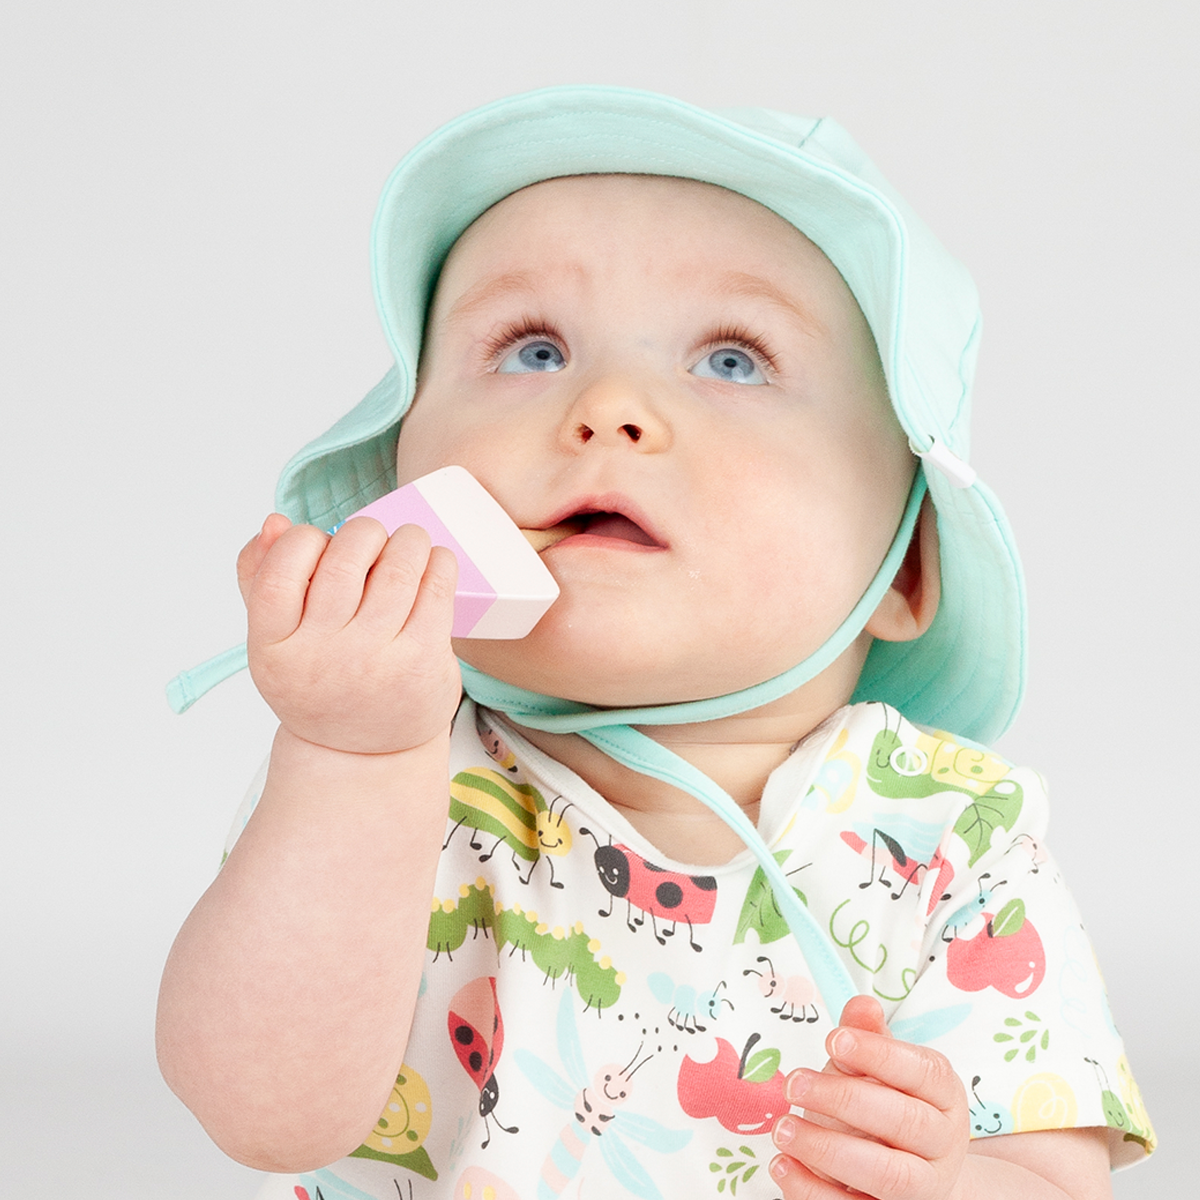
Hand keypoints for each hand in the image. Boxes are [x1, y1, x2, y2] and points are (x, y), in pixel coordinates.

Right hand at [237, 513, 461, 754]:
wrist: (365, 754)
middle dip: (364, 533)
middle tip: (373, 540)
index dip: (303, 541)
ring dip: (408, 540)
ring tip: (408, 545)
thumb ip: (259, 578)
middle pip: (344, 558)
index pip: (280, 570)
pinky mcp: (422, 662)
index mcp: (273, 649)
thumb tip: (274, 524)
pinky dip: (438, 561)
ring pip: (397, 566)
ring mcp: (375, 662)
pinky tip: (432, 564)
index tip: (321, 545)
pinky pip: (436, 587)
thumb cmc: (319, 682)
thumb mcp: (275, 642)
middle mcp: (322, 658)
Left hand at [770, 996, 968, 1198]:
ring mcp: (922, 1189)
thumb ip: (867, 1036)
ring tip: (782, 1128)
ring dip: (827, 1149)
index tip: (834, 1040)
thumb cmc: (884, 1108)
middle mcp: (941, 1145)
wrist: (907, 1175)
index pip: (924, 1072)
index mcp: (943, 1095)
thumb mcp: (877, 1068)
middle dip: (844, 1099)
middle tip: (793, 1082)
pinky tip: (782, 1164)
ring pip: (887, 1175)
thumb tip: (861, 1005)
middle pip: (904, 1122)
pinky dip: (813, 1190)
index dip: (879, 1054)